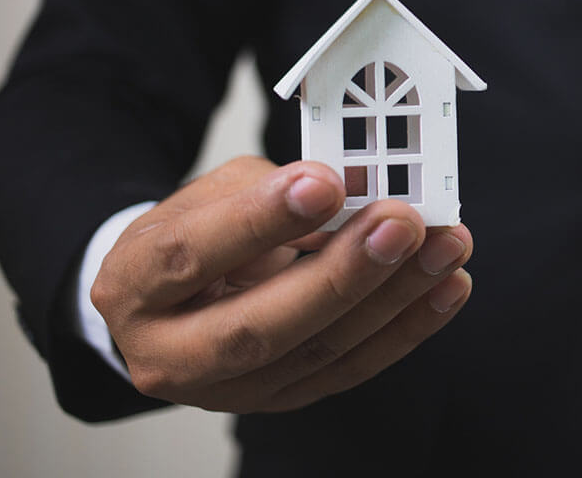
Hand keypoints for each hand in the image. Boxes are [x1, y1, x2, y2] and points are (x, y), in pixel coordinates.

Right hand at [90, 156, 471, 412]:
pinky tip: (447, 287)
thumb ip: (273, 187)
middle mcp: (170, 353)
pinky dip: (407, 327)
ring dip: (393, 298)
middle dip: (340, 275)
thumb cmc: (194, 233)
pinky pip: (351, 369)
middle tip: (401, 224)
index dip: (260, 219)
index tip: (325, 183)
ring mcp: (229, 391)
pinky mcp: (282, 398)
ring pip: (317, 354)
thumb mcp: (214, 193)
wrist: (171, 299)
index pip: (189, 255)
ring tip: (445, 247)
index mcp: (133, 285)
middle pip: (257, 327)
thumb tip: (354, 184)